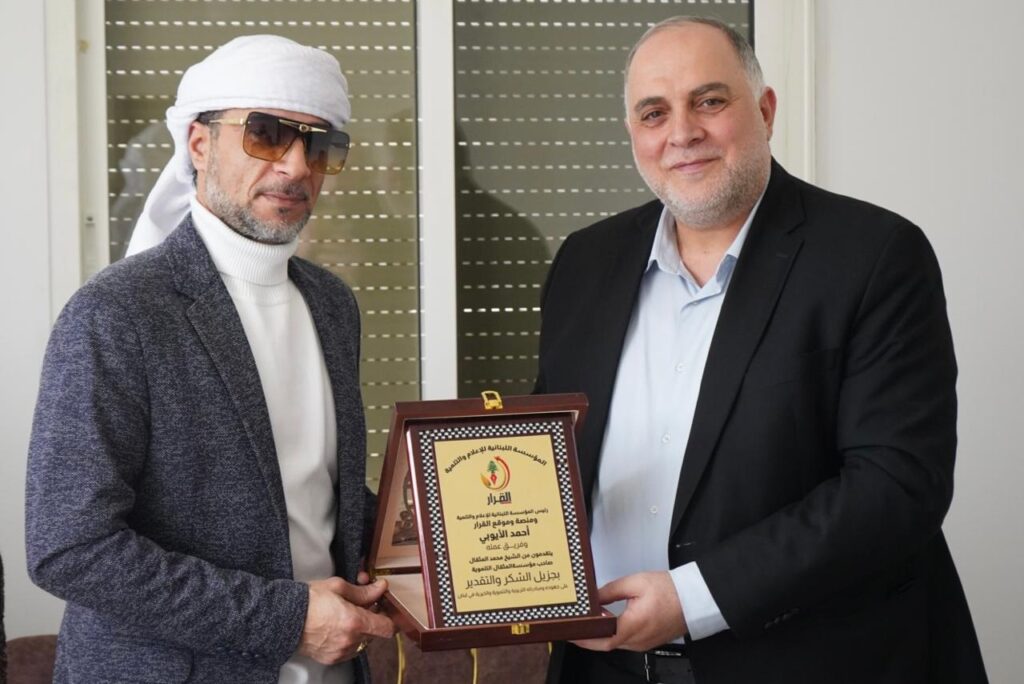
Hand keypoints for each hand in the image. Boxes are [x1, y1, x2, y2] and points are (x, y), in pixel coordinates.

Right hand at [298, 577, 394, 663]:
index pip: (387, 628)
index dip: (390, 618)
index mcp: (355, 622)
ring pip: (362, 641)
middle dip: (372, 619)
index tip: (387, 609)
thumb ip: (363, 591)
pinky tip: (337, 626)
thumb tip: (379, 589)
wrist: (284, 618)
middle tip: (362, 605)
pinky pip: (350, 650)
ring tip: (345, 615)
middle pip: (375, 633)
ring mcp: (341, 652)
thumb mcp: (338, 587)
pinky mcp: (332, 658)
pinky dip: (349, 639)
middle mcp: (350, 640)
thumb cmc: (308, 601)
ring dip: (360, 630)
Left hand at [572, 571, 686, 651]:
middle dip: (588, 638)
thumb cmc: (671, 591)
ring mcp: (644, 644)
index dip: (584, 638)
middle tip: (574, 629)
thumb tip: (593, 598)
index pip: (601, 639)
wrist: (694, 598)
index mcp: (634, 625)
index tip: (570, 632)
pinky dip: (614, 635)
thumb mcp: (636, 583)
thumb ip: (610, 590)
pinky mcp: (648, 642)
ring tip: (589, 623)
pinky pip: (626, 642)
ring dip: (601, 636)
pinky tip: (608, 623)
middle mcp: (638, 640)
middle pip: (606, 645)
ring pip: (616, 644)